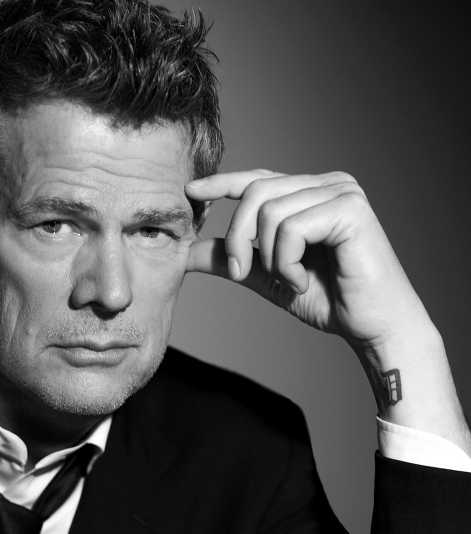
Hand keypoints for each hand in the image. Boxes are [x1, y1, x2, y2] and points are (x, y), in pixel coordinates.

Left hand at [184, 169, 432, 355]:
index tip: (190, 192)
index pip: (259, 178)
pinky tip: (304, 280)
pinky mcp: (350, 209)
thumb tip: (187, 252)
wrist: (373, 327)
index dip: (223, 183)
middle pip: (257, 192)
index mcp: (311, 193)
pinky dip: (287, 262)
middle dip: (239, 237)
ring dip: (269, 258)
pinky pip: (292, 228)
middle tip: (241, 273)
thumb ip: (232, 261)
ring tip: (291, 281)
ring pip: (271, 212)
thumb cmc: (331, 301)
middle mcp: (328, 184)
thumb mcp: (270, 278)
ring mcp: (341, 192)